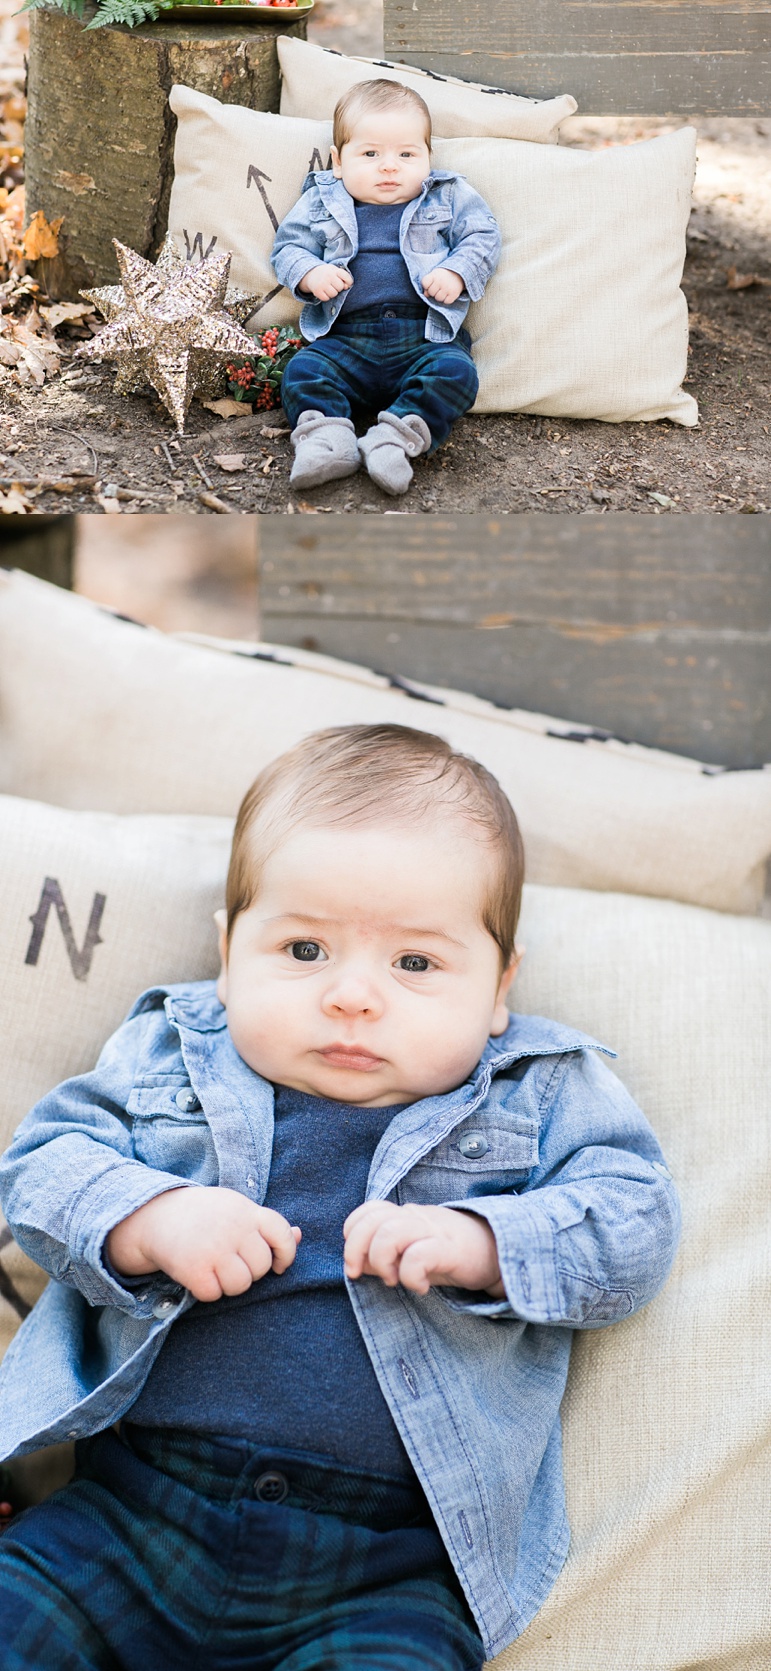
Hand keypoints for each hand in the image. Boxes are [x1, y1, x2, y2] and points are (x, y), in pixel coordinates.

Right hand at [106, 1187, 301, 1303]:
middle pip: (261, 1266)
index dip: (286, 1254)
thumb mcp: (235, 1209)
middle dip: (249, 1272)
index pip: (282, 1233)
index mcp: (246, 1210)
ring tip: (215, 1271)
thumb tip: (299, 1236)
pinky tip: (197, 1277)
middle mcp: (233, 1227)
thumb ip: (265, 1225)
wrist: (152, 1214)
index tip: (278, 1265)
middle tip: (230, 1264)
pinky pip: (214, 1294)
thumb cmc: (203, 1215)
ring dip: (229, 1286)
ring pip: (241, 1284)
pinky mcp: (193, 1267)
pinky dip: (207, 1292)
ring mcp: (213, 1247)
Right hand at [299, 264, 352, 301]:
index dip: (349, 282)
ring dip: (332, 293)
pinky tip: (324, 292)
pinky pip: (326, 298)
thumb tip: (347, 287)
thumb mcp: (335, 271)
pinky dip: (326, 297)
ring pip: (334, 294)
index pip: (346, 277)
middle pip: (340, 287)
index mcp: (334, 270)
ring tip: (328, 288)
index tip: (347, 284)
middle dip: (338, 288)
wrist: (310, 273)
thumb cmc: (327, 274)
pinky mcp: (317, 291)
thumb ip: (343, 277)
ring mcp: (322, 283)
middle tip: (333, 285)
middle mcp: (328, 276)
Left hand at [343, 1201, 503, 1297]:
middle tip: (361, 1274)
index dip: (353, 1233)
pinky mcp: (450, 1249)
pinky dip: (410, 1276)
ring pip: (391, 1232)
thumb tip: (356, 1265)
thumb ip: (385, 1254)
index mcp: (406, 1215)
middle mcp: (417, 1217)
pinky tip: (419, 1288)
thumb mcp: (414, 1251)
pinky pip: (419, 1255)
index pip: (369, 1209)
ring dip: (381, 1261)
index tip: (356, 1262)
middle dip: (356, 1249)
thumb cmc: (451, 1255)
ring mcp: (434, 1230)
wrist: (499, 1252)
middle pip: (373, 1219)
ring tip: (392, 1280)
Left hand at [421, 267, 464, 304]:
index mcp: (434, 275)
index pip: (425, 283)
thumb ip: (428, 284)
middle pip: (431, 293)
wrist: (459, 273)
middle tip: (438, 288)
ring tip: (443, 291)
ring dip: (440, 297)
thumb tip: (426, 295)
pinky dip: (446, 299)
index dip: (426, 286)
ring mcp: (447, 288)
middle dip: (433, 292)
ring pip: (438, 298)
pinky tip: (448, 294)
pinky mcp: (454, 294)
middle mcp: (441, 281)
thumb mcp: (434, 275)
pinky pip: (446, 302)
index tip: (431, 284)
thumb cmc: (443, 276)